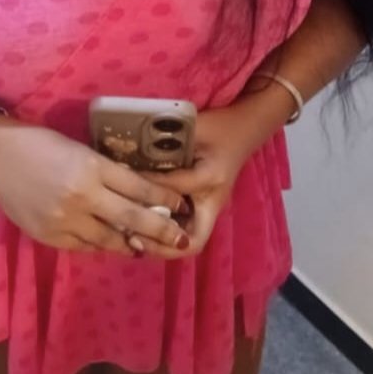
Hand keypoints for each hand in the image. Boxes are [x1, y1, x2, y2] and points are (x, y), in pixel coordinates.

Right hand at [0, 117, 190, 258]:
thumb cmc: (38, 142)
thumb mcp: (78, 148)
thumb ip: (104, 171)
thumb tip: (134, 191)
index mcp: (92, 167)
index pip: (139, 187)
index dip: (165, 198)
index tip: (181, 204)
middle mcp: (83, 197)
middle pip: (133, 219)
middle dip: (162, 231)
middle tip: (182, 239)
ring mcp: (65, 220)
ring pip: (110, 240)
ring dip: (131, 244)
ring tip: (146, 246)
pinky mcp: (50, 236)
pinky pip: (84, 247)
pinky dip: (100, 246)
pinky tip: (110, 245)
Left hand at [142, 106, 259, 255]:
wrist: (243, 127)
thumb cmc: (218, 128)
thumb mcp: (192, 134)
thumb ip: (166, 151)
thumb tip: (129, 169)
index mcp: (211, 183)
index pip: (178, 200)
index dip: (155, 204)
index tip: (133, 205)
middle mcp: (211, 203)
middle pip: (191, 242)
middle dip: (161, 246)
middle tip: (132, 237)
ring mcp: (207, 208)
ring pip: (186, 239)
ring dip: (160, 242)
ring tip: (131, 233)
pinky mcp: (200, 205)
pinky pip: (182, 226)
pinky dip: (162, 228)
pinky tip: (141, 220)